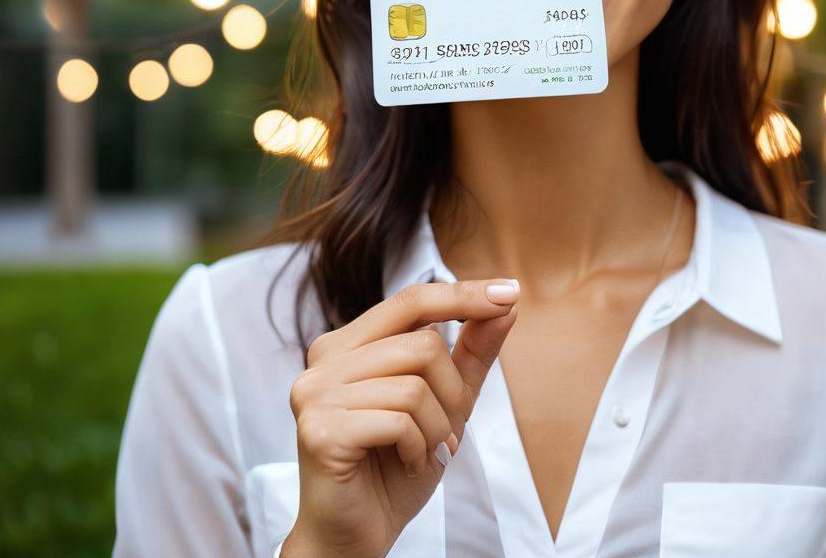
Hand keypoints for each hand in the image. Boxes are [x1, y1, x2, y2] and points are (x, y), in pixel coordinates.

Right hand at [283, 277, 520, 557]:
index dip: (462, 295)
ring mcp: (315, 393)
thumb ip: (472, 351)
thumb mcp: (447, 401)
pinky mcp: (319, 430)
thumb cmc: (395, 465)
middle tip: (446, 429)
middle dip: (452, 392)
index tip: (510, 292)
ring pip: (414, 384)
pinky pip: (399, 420)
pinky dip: (418, 446)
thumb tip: (506, 303)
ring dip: (436, 426)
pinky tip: (406, 461)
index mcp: (348, 343)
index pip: (412, 300)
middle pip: (422, 343)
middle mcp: (324, 359)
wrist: (356, 536)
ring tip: (424, 449)